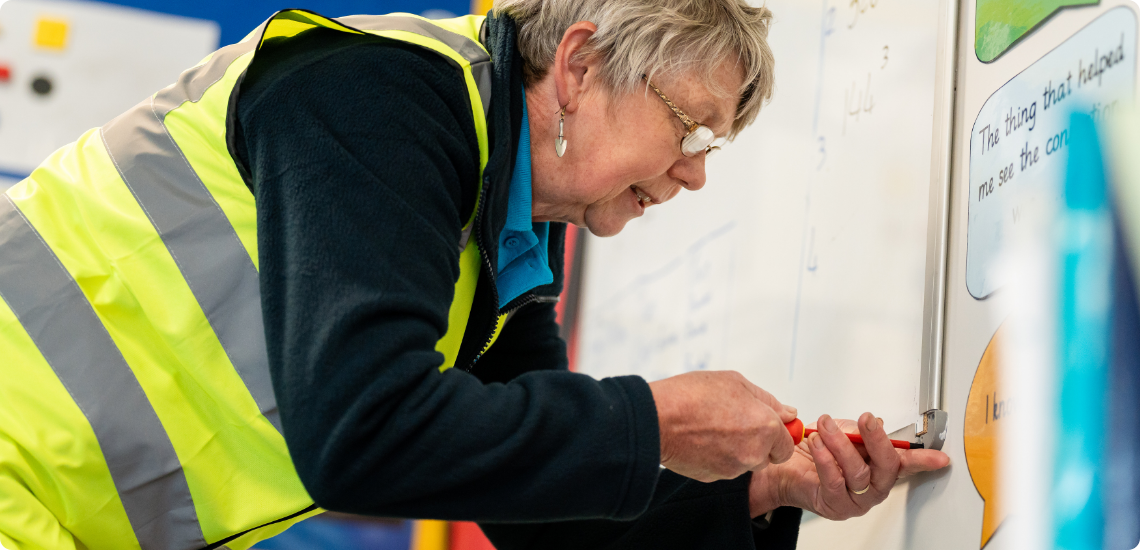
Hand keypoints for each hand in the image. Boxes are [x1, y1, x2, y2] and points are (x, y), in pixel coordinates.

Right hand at [649, 371, 796, 481]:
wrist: (658, 418)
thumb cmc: (692, 396)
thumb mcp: (735, 382)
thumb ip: (767, 400)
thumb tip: (787, 413)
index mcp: (765, 426)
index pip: (787, 445)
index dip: (776, 435)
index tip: (766, 427)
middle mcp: (753, 452)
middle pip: (766, 456)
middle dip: (756, 443)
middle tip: (733, 423)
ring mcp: (733, 468)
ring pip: (744, 463)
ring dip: (735, 450)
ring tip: (712, 427)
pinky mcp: (713, 477)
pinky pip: (723, 468)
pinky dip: (716, 457)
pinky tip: (701, 439)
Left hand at [748, 413, 949, 518]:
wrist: (783, 467)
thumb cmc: (814, 449)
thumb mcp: (842, 432)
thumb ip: (859, 432)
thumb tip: (878, 425)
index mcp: (879, 467)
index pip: (905, 463)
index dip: (923, 460)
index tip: (940, 458)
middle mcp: (872, 486)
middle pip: (886, 467)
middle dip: (877, 441)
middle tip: (866, 421)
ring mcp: (855, 500)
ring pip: (858, 473)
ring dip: (841, 445)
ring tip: (826, 426)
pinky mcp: (834, 505)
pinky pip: (834, 481)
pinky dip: (826, 459)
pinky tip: (818, 444)